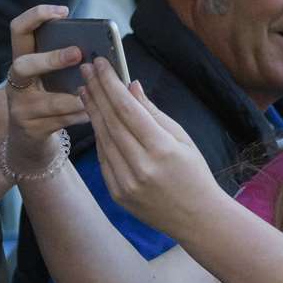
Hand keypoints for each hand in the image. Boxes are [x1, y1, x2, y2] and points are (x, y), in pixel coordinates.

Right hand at [4, 4, 94, 174]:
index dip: (35, 16)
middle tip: (77, 53)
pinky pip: (61, 120)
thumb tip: (103, 51)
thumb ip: (68, 62)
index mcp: (23, 61)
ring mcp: (20, 108)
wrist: (30, 141)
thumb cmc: (51, 99)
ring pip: (50, 100)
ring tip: (99, 91)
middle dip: (51, 59)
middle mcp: (16, 83)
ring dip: (78, 96)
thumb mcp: (53, 77)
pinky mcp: (31, 130)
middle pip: (23, 65)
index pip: (18, 30)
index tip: (63, 11)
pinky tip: (96, 112)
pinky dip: (82, 114)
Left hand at [80, 57, 217, 238]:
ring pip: (103, 139)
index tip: (101, 64)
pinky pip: (104, 158)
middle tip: (86, 70)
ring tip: (85, 89)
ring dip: (92, 112)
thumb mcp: (184, 139)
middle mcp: (139, 166)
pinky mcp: (116, 193)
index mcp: (161, 149)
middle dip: (97, 92)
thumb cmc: (196, 174)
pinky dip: (99, 136)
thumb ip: (154, 113)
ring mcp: (124, 182)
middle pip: (110, 121)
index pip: (127, 109)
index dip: (111, 84)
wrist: (197, 219)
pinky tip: (95, 119)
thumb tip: (132, 87)